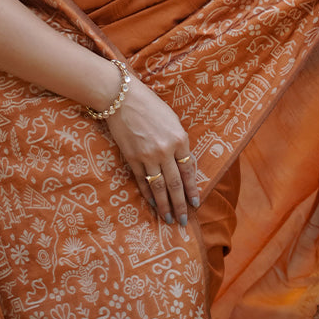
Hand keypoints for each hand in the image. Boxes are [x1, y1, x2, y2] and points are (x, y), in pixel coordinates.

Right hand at [105, 77, 199, 225]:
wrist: (122, 98)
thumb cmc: (150, 105)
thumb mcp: (172, 120)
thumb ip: (178, 142)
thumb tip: (182, 164)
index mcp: (180, 139)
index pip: (189, 171)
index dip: (192, 189)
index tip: (196, 203)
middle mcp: (166, 150)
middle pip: (175, 184)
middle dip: (180, 205)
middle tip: (184, 220)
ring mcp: (148, 156)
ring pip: (159, 187)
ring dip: (165, 206)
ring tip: (169, 219)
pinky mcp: (132, 158)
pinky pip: (142, 180)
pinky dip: (148, 193)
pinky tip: (152, 203)